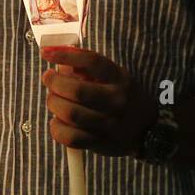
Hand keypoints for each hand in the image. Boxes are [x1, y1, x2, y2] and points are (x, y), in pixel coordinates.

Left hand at [40, 46, 157, 156]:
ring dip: (54, 104)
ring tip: (53, 100)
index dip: (65, 55)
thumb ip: (88, 69)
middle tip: (49, 79)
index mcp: (119, 79)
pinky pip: (70, 137)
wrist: (149, 130)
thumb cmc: (122, 97)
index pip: (91, 61)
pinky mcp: (101, 143)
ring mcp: (109, 124)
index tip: (46, 52)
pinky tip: (57, 121)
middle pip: (76, 90)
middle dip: (54, 83)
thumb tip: (58, 63)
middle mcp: (116, 100)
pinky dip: (56, 127)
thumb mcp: (114, 77)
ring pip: (70, 113)